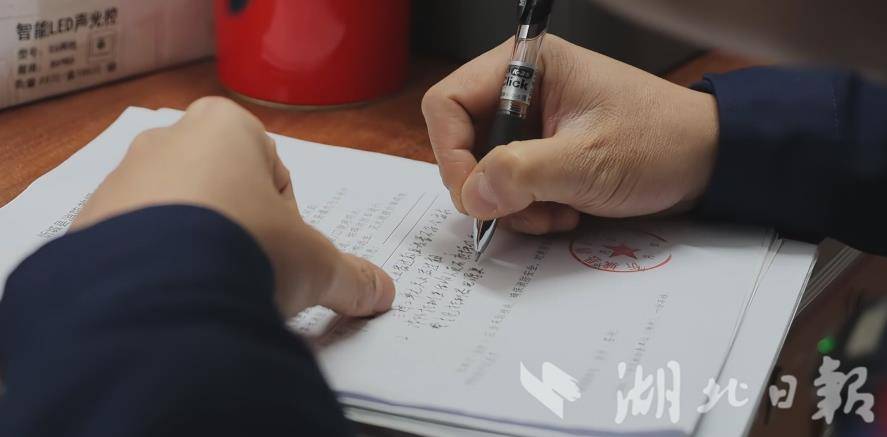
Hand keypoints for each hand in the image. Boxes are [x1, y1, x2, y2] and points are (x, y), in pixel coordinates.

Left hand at [72, 97, 394, 317]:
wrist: (155, 292)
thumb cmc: (245, 247)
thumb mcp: (315, 265)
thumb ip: (351, 276)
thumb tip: (382, 293)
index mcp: (225, 127)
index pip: (273, 172)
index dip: (287, 219)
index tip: (283, 253)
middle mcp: (166, 141)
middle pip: (223, 192)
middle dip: (240, 233)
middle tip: (251, 274)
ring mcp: (120, 182)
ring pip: (178, 220)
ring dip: (198, 253)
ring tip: (211, 293)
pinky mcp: (87, 226)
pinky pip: (134, 248)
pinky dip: (157, 273)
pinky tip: (173, 302)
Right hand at [422, 35, 718, 233]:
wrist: (706, 162)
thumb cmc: (660, 142)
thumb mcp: (588, 160)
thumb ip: (522, 173)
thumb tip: (472, 193)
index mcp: (528, 67)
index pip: (448, 102)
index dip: (451, 151)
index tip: (474, 193)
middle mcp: (523, 91)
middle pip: (461, 140)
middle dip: (487, 186)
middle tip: (518, 209)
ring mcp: (532, 124)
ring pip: (483, 171)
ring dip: (511, 204)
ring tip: (555, 212)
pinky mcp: (542, 153)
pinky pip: (509, 186)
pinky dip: (527, 209)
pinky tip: (564, 212)